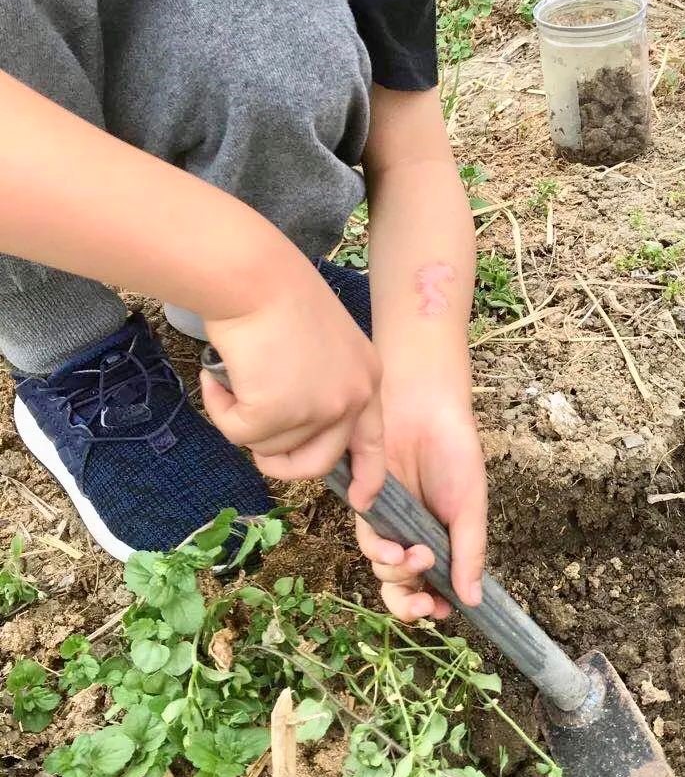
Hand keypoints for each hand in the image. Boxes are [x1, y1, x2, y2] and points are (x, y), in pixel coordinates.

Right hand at [200, 255, 384, 504]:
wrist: (251, 275)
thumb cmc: (275, 294)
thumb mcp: (320, 343)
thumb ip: (320, 385)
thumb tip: (293, 433)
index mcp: (367, 377)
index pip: (374, 441)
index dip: (367, 475)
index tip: (361, 501)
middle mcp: (352, 397)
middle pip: (318, 463)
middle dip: (280, 463)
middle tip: (251, 437)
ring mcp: (318, 408)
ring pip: (270, 447)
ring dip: (242, 419)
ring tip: (232, 376)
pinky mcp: (277, 413)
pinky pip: (238, 434)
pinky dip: (221, 409)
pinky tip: (218, 375)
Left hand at [354, 400, 486, 622]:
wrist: (424, 408)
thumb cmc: (455, 453)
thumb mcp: (470, 506)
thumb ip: (470, 552)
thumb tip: (473, 600)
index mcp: (443, 540)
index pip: (434, 586)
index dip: (434, 605)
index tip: (442, 609)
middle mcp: (414, 537)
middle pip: (402, 587)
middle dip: (410, 603)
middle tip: (425, 602)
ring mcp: (390, 523)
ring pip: (383, 568)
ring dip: (399, 573)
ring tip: (416, 555)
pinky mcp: (366, 506)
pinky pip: (367, 539)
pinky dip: (380, 549)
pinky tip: (395, 543)